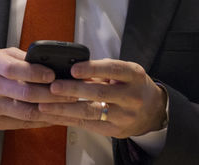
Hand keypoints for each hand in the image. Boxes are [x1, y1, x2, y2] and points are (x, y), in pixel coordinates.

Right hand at [0, 47, 76, 129]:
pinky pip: (20, 124)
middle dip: (52, 95)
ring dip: (50, 111)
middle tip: (70, 93)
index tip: (53, 74)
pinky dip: (39, 121)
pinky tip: (51, 117)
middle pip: (25, 94)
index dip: (37, 73)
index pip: (14, 69)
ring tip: (66, 107)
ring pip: (26, 112)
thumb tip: (45, 61)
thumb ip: (17, 57)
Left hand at [37, 58, 167, 137]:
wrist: (154, 111)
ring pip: (91, 112)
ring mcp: (125, 116)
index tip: (73, 69)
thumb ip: (100, 70)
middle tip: (53, 87)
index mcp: (133, 75)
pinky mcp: (116, 130)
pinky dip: (67, 119)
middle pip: (100, 93)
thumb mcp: (124, 72)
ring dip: (65, 108)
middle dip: (73, 90)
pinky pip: (87, 125)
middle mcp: (132, 96)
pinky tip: (52, 115)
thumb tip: (67, 68)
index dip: (92, 69)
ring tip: (45, 105)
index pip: (112, 69)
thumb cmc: (131, 85)